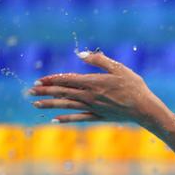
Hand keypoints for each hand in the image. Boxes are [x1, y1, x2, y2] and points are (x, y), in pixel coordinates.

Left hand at [29, 51, 166, 125]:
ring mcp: (93, 108)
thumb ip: (99, 60)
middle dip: (45, 91)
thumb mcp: (118, 68)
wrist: (145, 109)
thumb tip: (81, 54)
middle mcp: (89, 96)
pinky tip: (55, 120)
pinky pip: (79, 118)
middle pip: (63, 92)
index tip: (39, 79)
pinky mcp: (98, 117)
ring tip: (36, 103)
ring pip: (67, 105)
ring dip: (50, 104)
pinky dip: (66, 119)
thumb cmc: (134, 86)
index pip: (67, 79)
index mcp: (93, 82)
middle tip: (29, 91)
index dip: (52, 79)